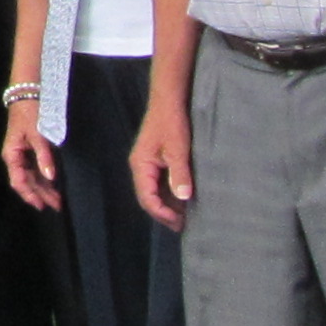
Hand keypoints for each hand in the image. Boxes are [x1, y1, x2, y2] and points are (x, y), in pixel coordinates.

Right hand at [1, 103, 60, 212]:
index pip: (19, 181)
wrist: (26, 92)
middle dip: (40, 194)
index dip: (30, 194)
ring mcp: (22, 154)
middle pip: (26, 182)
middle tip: (56, 206)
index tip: (42, 205)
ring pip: (32, 177)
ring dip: (44, 188)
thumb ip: (43, 156)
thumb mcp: (37, 134)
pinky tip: (53, 185)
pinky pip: (36, 169)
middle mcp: (15, 157)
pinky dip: (44, 178)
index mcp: (12, 155)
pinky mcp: (29, 149)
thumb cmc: (29, 111)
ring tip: (57, 199)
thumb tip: (50, 177)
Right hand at [135, 102, 196, 229]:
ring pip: (154, 191)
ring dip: (167, 204)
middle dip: (164, 213)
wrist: (169, 100)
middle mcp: (140, 167)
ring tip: (185, 215)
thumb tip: (183, 198)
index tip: (179, 222)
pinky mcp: (155, 159)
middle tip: (183, 225)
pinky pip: (159, 182)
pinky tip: (183, 197)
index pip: (147, 198)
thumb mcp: (178, 149)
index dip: (162, 213)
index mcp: (141, 166)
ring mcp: (147, 163)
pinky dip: (169, 193)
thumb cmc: (172, 123)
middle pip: (148, 197)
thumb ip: (179, 174)